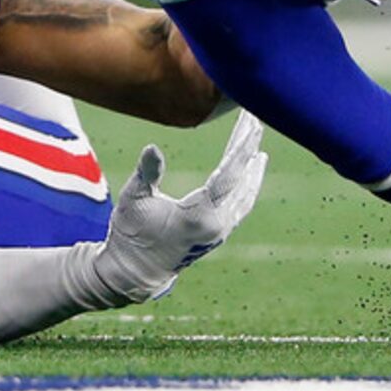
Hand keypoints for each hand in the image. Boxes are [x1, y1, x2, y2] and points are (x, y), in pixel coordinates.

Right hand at [91, 112, 266, 303]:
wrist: (136, 271)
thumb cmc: (131, 233)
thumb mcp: (135, 199)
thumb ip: (147, 173)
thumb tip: (153, 147)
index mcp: (198, 217)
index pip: (227, 176)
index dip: (240, 149)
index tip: (251, 125)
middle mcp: (216, 225)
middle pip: (240, 180)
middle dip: (248, 147)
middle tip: (256, 118)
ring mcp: (220, 231)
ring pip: (244, 194)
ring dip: (252, 167)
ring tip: (260, 144)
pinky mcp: (218, 233)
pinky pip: (241, 204)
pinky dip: (249, 185)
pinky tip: (252, 172)